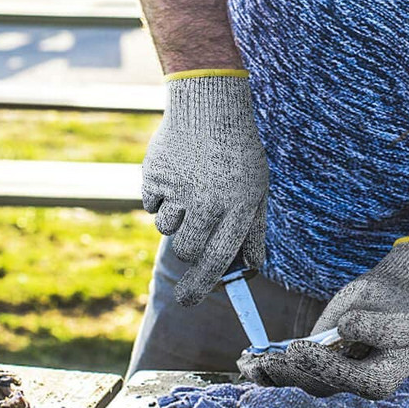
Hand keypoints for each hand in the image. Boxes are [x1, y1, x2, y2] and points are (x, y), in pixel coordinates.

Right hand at [142, 73, 268, 305]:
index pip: (218, 260)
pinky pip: (151, 204)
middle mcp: (207, 201)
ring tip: (191, 187)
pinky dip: (160, 197)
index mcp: (237, 207)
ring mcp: (178, 188)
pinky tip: (177, 173)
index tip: (188, 301)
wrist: (209, 106)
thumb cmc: (238, 153)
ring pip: (166, 228)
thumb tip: (253, 266)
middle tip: (195, 226)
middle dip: (187, 248)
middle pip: (186, 250)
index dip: (201, 285)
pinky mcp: (153, 176)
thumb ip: (254, 229)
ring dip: (175, 217)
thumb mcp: (257, 189)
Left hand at [238, 238, 408, 398]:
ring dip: (272, 374)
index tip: (298, 349)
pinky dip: (269, 368)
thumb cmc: (399, 311)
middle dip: (289, 373)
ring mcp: (333, 376)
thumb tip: (344, 328)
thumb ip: (373, 326)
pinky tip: (248, 362)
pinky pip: (293, 370)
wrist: (395, 301)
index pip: (348, 379)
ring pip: (300, 381)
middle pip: (318, 384)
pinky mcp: (316, 364)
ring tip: (247, 364)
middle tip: (266, 360)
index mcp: (379, 380)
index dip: (322, 366)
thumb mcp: (395, 318)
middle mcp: (354, 385)